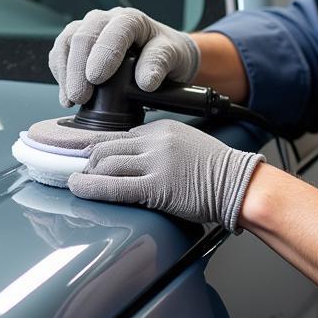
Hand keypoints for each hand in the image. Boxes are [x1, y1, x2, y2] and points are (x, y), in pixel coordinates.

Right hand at [49, 7, 200, 107]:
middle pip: (84, 36)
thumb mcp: (173, 56)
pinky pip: (60, 53)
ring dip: (65, 72)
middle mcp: (107, 20)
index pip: (115, 30)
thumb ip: (159, 63)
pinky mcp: (77, 44)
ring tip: (71, 99)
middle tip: (80, 96)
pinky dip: (60, 74)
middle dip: (78, 68)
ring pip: (67, 42)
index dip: (104, 53)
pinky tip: (67, 95)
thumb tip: (146, 81)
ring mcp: (89, 30)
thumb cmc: (168, 52)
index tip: (97, 78)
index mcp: (131, 19)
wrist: (164, 56)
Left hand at [68, 119, 264, 232]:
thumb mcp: (184, 145)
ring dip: (87, 175)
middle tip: (78, 173)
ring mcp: (156, 163)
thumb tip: (128, 160)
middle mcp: (156, 141)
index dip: (93, 147)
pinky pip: (114, 186)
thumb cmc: (215, 171)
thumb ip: (157, 147)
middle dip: (86, 162)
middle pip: (105, 147)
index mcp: (161, 129)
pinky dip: (90, 187)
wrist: (239, 184)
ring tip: (78, 183)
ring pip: (105, 163)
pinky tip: (78, 188)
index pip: (117, 135)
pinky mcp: (158, 186)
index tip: (78, 154)